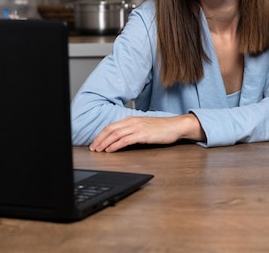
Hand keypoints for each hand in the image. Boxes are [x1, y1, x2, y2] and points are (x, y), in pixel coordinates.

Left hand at [89, 114, 204, 152]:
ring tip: (99, 150)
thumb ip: (132, 130)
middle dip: (99, 139)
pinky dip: (115, 145)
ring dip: (105, 143)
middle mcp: (132, 121)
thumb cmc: (161, 128)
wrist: (175, 126)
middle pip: (110, 129)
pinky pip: (125, 140)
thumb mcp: (144, 127)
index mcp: (131, 119)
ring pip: (115, 134)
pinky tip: (110, 150)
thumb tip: (120, 139)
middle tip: (93, 148)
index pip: (111, 126)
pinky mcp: (142, 134)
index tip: (95, 142)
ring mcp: (137, 127)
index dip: (101, 134)